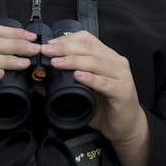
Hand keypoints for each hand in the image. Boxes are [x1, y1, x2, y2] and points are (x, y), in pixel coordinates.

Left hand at [42, 29, 149, 165]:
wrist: (126, 126)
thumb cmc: (106, 107)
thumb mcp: (84, 92)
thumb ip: (64, 84)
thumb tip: (39, 81)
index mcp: (108, 58)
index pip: (87, 39)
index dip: (67, 39)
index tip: (49, 44)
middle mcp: (116, 63)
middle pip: (89, 48)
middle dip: (65, 48)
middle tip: (47, 52)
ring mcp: (121, 76)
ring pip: (96, 62)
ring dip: (74, 61)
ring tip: (57, 63)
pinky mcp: (123, 91)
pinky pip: (105, 82)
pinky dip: (90, 78)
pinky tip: (78, 76)